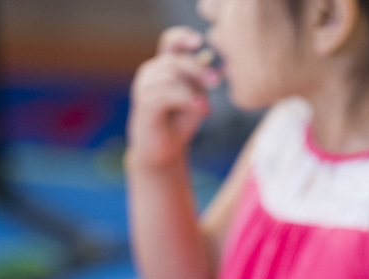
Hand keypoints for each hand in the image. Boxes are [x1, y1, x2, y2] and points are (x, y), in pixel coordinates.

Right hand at [126, 26, 220, 169]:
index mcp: (164, 66)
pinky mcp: (144, 104)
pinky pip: (166, 94)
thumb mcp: (197, 97)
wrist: (164, 150)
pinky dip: (187, 99)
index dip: (183, 37)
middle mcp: (151, 72)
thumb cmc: (180, 122)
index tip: (200, 41)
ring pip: (171, 76)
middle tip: (217, 81)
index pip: (171, 41)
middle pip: (175, 60)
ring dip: (193, 89)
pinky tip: (201, 108)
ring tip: (207, 105)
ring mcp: (145, 86)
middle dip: (198, 69)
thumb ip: (204, 81)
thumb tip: (224, 66)